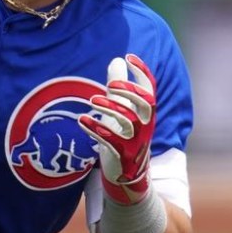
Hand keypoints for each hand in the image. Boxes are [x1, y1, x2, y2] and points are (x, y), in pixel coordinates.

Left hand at [79, 54, 156, 204]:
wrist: (128, 175)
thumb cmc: (123, 136)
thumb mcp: (121, 110)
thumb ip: (118, 86)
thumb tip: (117, 60)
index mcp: (146, 113)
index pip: (150, 89)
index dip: (142, 72)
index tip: (129, 57)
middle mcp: (145, 125)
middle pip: (145, 102)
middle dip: (129, 90)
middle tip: (112, 84)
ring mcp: (135, 141)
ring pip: (128, 120)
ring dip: (111, 107)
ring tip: (93, 101)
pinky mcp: (123, 155)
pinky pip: (111, 141)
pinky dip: (96, 129)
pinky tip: (82, 121)